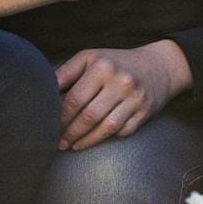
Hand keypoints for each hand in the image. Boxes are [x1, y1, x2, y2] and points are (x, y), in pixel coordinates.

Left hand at [56, 41, 191, 151]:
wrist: (159, 65)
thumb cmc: (116, 62)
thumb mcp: (91, 57)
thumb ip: (67, 72)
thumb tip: (43, 92)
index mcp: (102, 66)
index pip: (75, 99)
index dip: (60, 117)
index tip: (50, 126)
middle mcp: (121, 81)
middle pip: (88, 116)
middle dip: (70, 133)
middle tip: (60, 142)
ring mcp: (135, 98)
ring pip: (105, 128)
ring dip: (86, 141)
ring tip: (73, 146)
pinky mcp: (145, 112)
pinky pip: (122, 132)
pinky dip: (107, 138)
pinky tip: (95, 140)